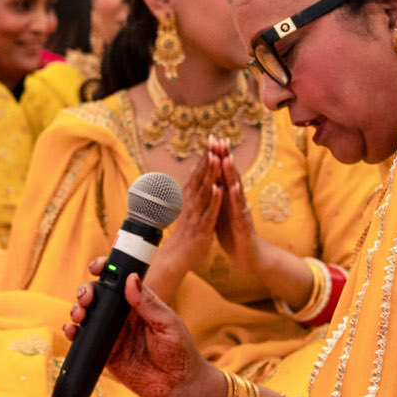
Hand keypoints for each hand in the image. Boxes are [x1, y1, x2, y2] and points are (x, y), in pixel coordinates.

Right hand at [65, 266, 215, 396]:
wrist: (178, 386)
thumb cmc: (180, 352)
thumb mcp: (167, 324)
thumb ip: (148, 303)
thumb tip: (131, 278)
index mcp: (138, 303)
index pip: (118, 280)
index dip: (105, 270)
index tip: (97, 267)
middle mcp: (122, 316)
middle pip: (97, 296)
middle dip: (86, 291)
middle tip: (86, 297)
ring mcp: (112, 334)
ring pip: (87, 316)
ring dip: (77, 310)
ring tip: (79, 314)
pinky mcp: (105, 354)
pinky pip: (84, 341)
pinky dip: (73, 334)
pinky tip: (72, 331)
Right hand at [148, 148, 226, 294]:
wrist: (177, 257)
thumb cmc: (185, 232)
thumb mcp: (188, 208)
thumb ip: (192, 190)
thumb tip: (194, 172)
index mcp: (189, 198)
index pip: (198, 173)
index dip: (205, 156)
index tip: (211, 140)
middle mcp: (191, 203)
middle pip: (201, 177)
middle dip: (208, 159)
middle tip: (214, 141)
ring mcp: (196, 215)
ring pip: (205, 191)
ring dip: (210, 174)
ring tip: (216, 158)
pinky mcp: (202, 228)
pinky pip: (209, 212)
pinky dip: (214, 200)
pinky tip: (219, 189)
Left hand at [209, 149, 264, 280]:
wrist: (247, 257)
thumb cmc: (233, 233)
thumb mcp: (222, 210)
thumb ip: (217, 195)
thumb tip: (209, 178)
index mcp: (229, 198)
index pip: (223, 174)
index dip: (219, 157)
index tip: (213, 140)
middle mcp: (237, 201)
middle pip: (231, 176)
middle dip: (226, 158)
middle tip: (221, 140)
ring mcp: (241, 212)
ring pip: (236, 190)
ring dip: (231, 175)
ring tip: (227, 158)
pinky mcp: (243, 225)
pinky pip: (238, 211)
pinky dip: (235, 200)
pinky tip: (232, 189)